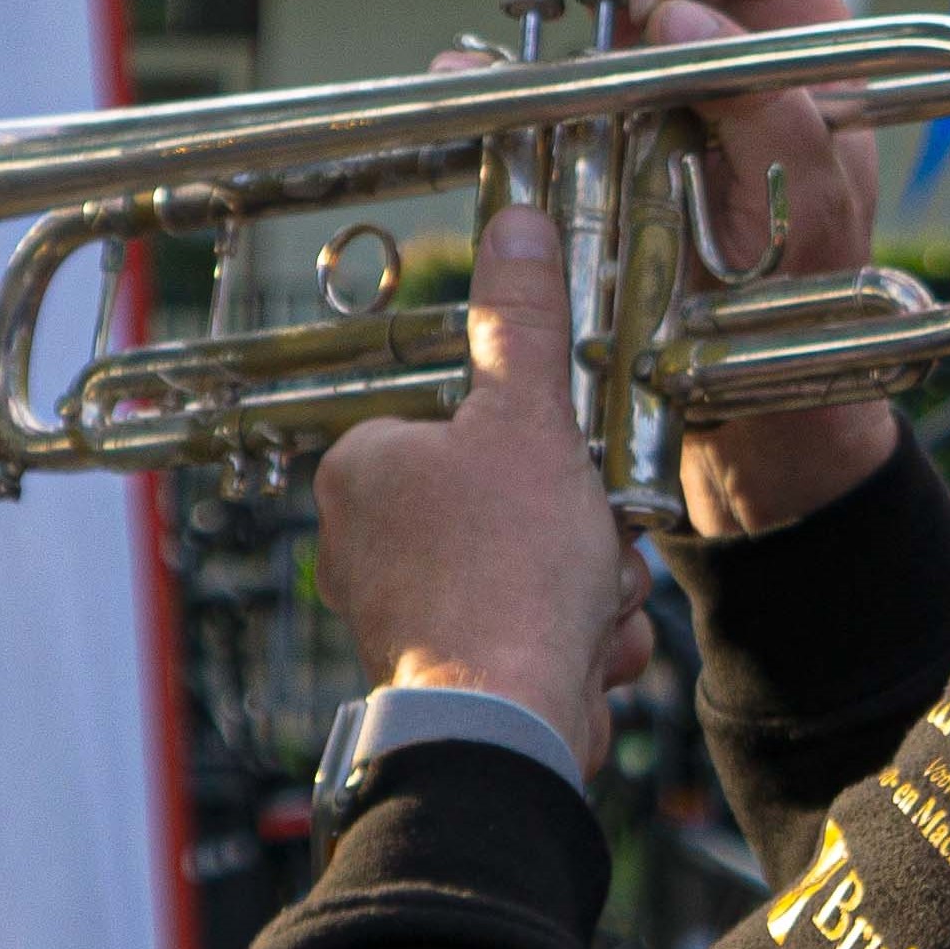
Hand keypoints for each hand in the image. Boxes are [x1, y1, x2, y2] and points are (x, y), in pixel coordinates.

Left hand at [313, 204, 653, 771]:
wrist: (505, 720)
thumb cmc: (505, 570)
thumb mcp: (530, 419)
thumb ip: (525, 321)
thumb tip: (517, 228)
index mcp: (363, 465)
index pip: (467, 425)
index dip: (541, 447)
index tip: (569, 468)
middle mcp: (361, 539)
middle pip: (509, 500)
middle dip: (576, 529)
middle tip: (588, 542)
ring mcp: (399, 611)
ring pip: (531, 569)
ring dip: (586, 587)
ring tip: (583, 604)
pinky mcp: (440, 672)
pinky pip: (528, 633)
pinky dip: (570, 643)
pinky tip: (578, 654)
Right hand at [496, 0, 891, 534]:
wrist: (743, 391)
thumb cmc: (802, 298)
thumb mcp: (811, 207)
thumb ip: (768, 107)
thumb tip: (677, 14)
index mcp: (793, 19)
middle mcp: (718, 19)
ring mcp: (646, 59)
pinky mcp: (586, 110)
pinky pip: (537, 52)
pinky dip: (497, 45)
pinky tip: (472, 63)